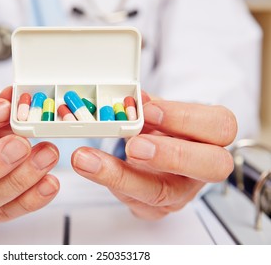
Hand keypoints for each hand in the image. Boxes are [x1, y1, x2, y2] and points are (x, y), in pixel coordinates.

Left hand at [71, 92, 236, 219]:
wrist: (155, 161)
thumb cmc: (163, 132)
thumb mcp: (159, 114)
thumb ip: (150, 107)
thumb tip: (135, 99)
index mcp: (212, 136)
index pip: (219, 126)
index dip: (184, 118)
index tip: (148, 110)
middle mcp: (203, 168)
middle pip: (211, 166)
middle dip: (171, 155)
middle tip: (133, 146)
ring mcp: (181, 193)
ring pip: (162, 192)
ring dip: (120, 175)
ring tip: (87, 159)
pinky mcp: (156, 208)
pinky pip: (134, 202)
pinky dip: (108, 182)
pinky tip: (89, 167)